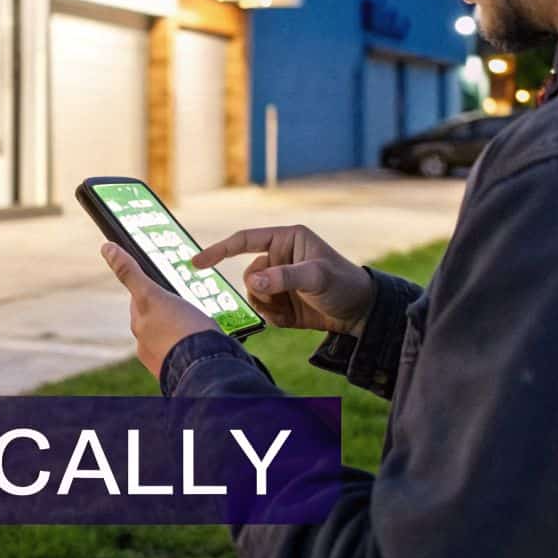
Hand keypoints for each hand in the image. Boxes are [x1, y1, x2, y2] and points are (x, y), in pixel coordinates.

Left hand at [100, 242, 218, 379]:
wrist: (205, 369)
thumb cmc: (180, 330)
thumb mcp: (152, 295)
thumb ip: (130, 273)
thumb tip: (106, 248)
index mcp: (140, 326)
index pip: (141, 301)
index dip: (153, 289)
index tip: (168, 285)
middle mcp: (146, 345)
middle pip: (156, 318)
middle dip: (168, 310)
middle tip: (189, 300)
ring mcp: (163, 360)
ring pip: (170, 336)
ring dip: (180, 329)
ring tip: (200, 322)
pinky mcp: (180, 370)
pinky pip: (184, 352)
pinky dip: (190, 346)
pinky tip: (203, 341)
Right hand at [193, 225, 371, 334]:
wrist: (362, 313)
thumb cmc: (344, 284)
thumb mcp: (317, 277)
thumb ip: (284, 277)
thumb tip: (252, 282)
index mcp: (286, 239)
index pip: (244, 240)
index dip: (219, 250)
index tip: (196, 264)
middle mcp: (279, 257)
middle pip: (248, 274)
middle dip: (260, 290)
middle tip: (280, 298)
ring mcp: (279, 281)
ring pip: (252, 294)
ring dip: (267, 305)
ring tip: (289, 309)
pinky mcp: (281, 302)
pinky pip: (262, 310)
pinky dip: (272, 317)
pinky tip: (291, 318)